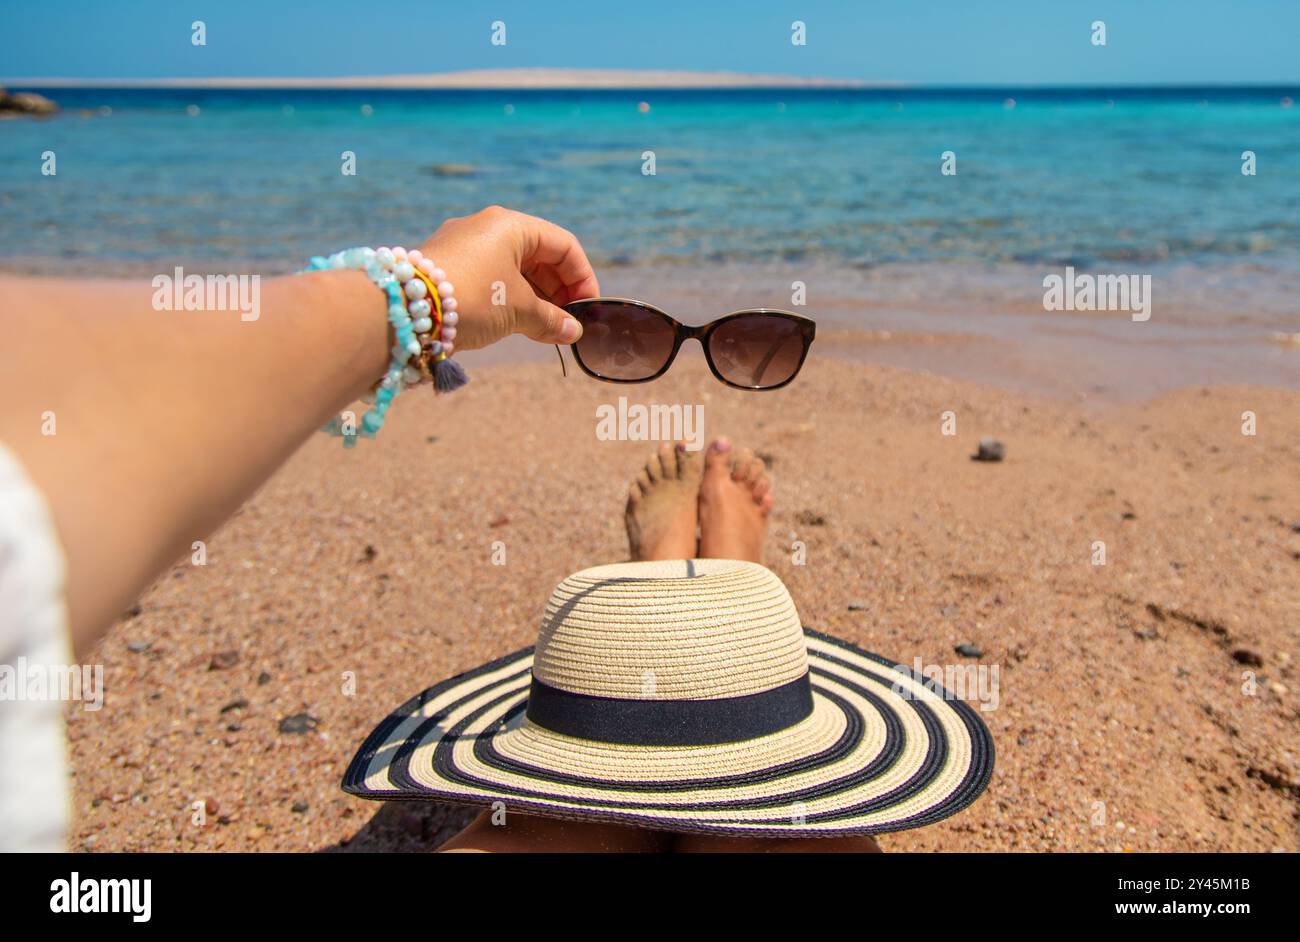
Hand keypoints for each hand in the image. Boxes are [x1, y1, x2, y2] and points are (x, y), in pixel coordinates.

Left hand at [417, 206, 599, 350]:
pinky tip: (515, 325)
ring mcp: (463, 246)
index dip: (582, 277)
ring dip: (534, 299)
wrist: (403, 310)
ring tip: (545, 330)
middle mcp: (486, 228)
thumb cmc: (471, 299)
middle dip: (557, 291)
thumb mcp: (517, 310)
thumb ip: (551, 320)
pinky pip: (490, 278)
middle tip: (567, 323)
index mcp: (511, 225)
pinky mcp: (446, 267)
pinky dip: (509, 299)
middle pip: (538, 256)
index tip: (587, 309)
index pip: (562, 246)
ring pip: (513, 269)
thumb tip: (572, 332)